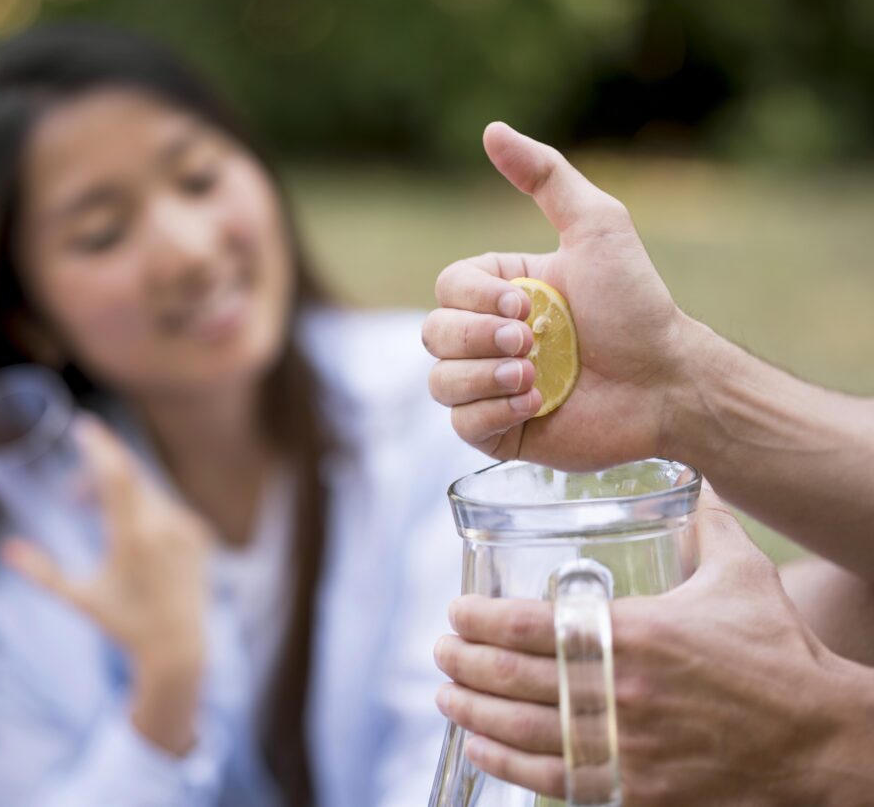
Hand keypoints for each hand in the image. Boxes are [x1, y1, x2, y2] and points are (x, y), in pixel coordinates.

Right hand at [2, 414, 209, 754]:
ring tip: (88, 513)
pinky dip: (143, 507)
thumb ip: (43, 574)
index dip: (99, 446)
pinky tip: (126, 532)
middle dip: (98, 473)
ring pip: (147, 492)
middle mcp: (165, 528)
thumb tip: (7, 550)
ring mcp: (187, 529)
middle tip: (71, 492)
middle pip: (130, 478)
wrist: (178, 646)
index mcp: (134, 539)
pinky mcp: (201, 534)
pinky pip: (166, 508)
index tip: (83, 426)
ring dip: (117, 494)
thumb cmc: (124, 623)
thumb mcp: (80, 599)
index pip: (116, 477)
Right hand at [423, 121, 692, 468]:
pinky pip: (462, 424)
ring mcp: (492, 386)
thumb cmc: (635, 306)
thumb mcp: (596, 226)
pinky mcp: (503, 431)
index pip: (447, 287)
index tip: (525, 304)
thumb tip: (491, 129)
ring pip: (439, 382)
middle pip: (433, 333)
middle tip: (532, 342)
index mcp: (501, 292)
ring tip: (534, 377)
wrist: (666, 382)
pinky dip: (492, 411)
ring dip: (482, 377)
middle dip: (478, 338)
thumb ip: (545, 176)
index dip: (475, 298)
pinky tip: (536, 404)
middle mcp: (490, 339)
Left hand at [433, 488, 873, 805]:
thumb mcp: (742, 575)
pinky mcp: (635, 788)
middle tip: (439, 651)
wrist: (819, 737)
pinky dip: (508, 765)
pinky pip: (554, 780)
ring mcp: (624, 746)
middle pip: (513, 678)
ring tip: (446, 696)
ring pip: (523, 731)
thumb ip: (709, 524)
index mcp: (634, 633)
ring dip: (473, 713)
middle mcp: (619, 691)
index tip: (457, 612)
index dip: (482, 620)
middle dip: (464, 664)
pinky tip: (482, 750)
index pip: (531, 625)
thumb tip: (696, 483)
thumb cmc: (778, 652)